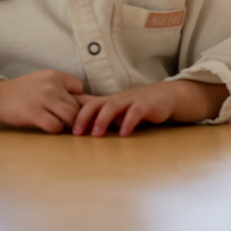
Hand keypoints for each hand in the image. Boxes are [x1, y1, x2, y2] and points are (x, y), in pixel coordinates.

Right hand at [0, 70, 83, 133]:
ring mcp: (43, 99)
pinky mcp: (33, 113)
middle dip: (75, 116)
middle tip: (72, 124)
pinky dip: (57, 130)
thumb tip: (84, 103)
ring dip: (69, 125)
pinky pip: (55, 126)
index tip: (69, 106)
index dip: (77, 99)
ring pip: (71, 116)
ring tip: (64, 128)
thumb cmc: (24, 91)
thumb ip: (61, 87)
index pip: (79, 88)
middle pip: (77, 105)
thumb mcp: (44, 80)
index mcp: (55, 76)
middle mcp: (52, 86)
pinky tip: (51, 129)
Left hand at [72, 80, 229, 136]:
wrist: (167, 96)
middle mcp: (117, 100)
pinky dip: (129, 122)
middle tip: (75, 133)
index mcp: (107, 101)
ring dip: (102, 120)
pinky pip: (136, 112)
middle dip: (83, 118)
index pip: (85, 106)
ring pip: (113, 106)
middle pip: (95, 104)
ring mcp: (131, 101)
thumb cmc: (138, 106)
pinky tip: (124, 134)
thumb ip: (99, 115)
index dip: (73, 117)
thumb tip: (74, 124)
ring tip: (96, 134)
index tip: (63, 130)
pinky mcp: (146, 105)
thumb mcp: (117, 110)